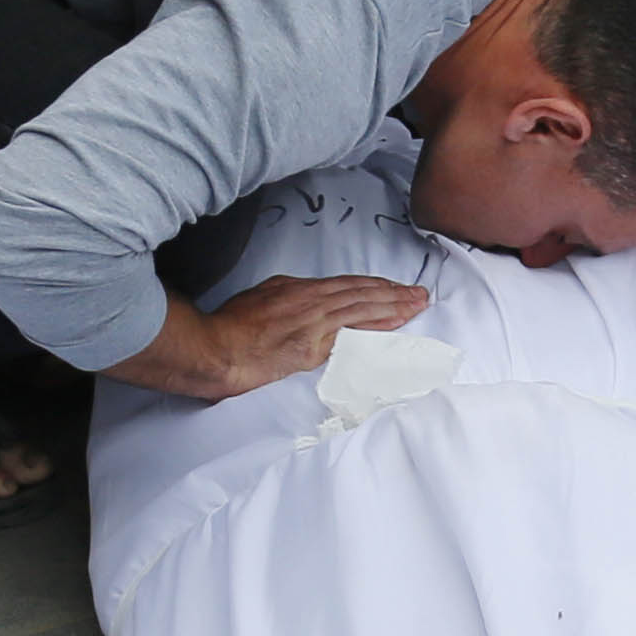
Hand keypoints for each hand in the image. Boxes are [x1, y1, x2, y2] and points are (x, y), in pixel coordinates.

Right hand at [120, 269, 434, 401]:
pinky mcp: (312, 347)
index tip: (394, 289)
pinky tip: (395, 327)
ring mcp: (314, 323)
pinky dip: (376, 329)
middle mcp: (311, 302)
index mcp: (299, 290)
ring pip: (362, 310)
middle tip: (420, 295)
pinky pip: (352, 335)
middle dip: (394, 294)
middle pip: (361, 294)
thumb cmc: (230, 328)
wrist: (214, 349)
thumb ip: (287, 298)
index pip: (346, 286)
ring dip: (394, 308)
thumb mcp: (261, 299)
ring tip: (417, 306)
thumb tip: (305, 302)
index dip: (374, 287)